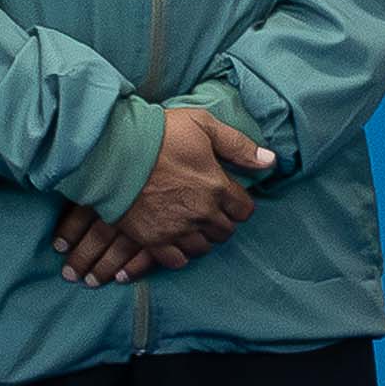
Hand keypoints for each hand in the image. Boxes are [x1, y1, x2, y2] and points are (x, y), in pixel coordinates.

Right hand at [52, 107, 272, 286]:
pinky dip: (179, 254)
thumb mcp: (203, 125)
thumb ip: (239, 145)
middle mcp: (202, 213)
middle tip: (208, 210)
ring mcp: (178, 229)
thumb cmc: (159, 133)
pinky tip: (174, 241)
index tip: (228, 197)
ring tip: (191, 226)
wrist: (114, 151)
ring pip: (203, 248)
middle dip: (221, 222)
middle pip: (225, 231)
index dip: (238, 204)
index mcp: (217, 186)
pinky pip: (176, 261)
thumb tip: (270, 161)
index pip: (244, 209)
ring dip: (201, 239)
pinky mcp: (154, 240)